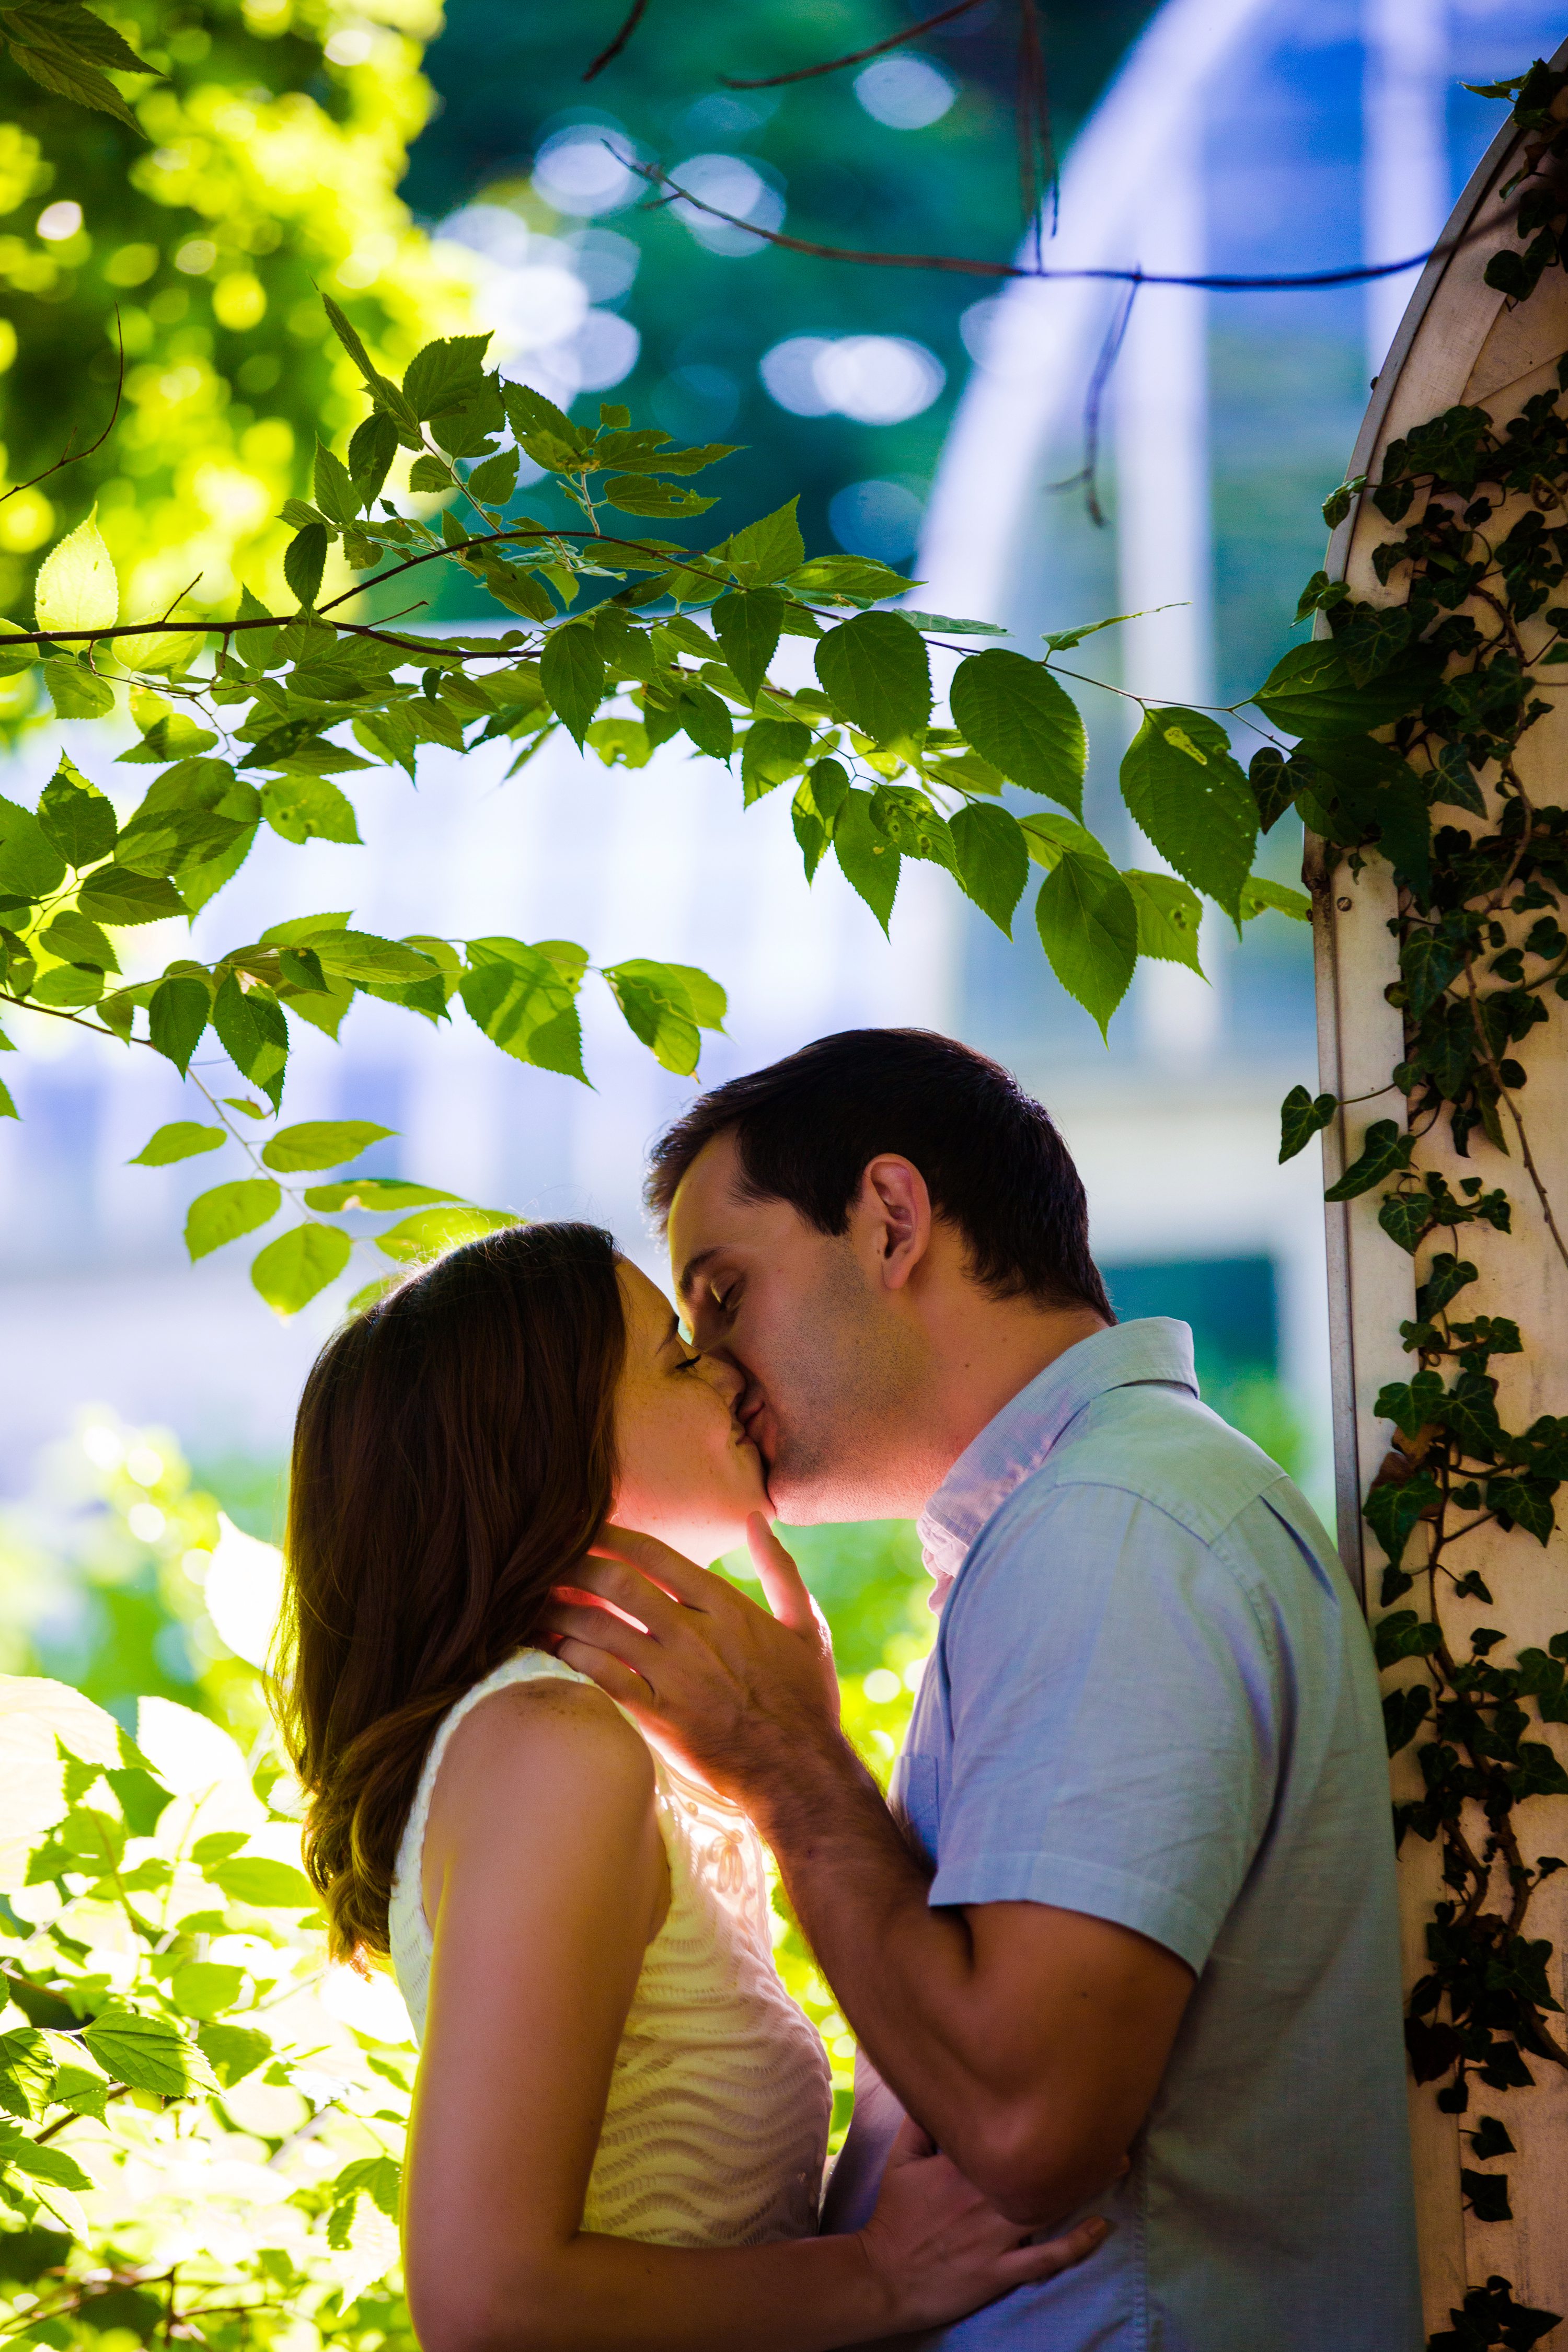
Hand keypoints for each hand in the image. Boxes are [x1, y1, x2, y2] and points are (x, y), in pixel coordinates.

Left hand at [544, 1516, 843, 1806]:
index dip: (612, 1536)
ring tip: (531, 1603)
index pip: (656, 1556)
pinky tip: (549, 1647)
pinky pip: (601, 1677)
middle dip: (574, 1566)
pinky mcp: (657, 1718)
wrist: (799, 1773)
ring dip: (559, 1611)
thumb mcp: (806, 1626)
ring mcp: (673, 1677)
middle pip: (617, 1584)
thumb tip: (757, 1519)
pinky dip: (571, 1657)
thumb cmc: (805, 1700)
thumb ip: (780, 1568)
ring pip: (600, 1629)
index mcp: (727, 1608)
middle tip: (545, 1561)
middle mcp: (694, 1635)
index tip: (584, 1529)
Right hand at [856, 2118, 1109, 2334]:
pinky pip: (1045, 2258)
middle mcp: (984, 2198)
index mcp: (961, 2167)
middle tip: (1112, 2128)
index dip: (1040, 2118)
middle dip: (1076, 2148)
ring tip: (1116, 2165)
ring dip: (1085, 2187)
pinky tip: (1101, 2227)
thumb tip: (939, 2087)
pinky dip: (1076, 2244)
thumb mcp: (899, 2160)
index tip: (1069, 2100)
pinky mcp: (1000, 2271)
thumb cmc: (894, 2215)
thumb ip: (920, 2122)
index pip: (1007, 2134)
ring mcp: (995, 2238)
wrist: (884, 2275)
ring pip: (1048, 2207)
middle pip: (1038, 2167)